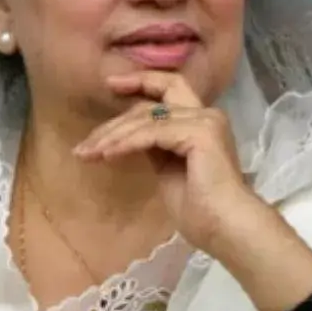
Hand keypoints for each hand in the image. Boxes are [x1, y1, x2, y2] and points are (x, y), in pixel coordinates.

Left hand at [73, 71, 267, 253]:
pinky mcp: (199, 133)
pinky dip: (125, 143)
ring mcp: (204, 121)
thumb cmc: (202, 211)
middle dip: (114, 121)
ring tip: (88, 153)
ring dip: (112, 137)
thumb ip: (155, 146)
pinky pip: (151, 134)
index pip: (169, 88)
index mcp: (202, 122)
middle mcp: (206, 115)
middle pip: (151, 103)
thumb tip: (130, 135)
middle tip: (85, 144)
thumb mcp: (169, 170)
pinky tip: (106, 155)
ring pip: (146, 119)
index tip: (109, 83)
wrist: (226, 229)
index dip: (140, 81)